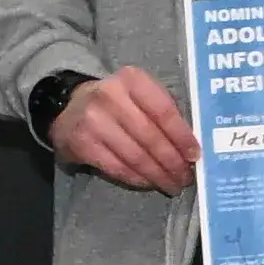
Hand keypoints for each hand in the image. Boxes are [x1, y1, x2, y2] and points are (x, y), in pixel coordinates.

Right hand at [49, 67, 197, 191]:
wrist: (68, 105)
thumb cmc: (116, 101)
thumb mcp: (139, 93)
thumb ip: (163, 111)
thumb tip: (189, 147)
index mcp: (132, 80)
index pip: (164, 111)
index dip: (182, 137)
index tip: (195, 156)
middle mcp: (111, 97)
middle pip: (151, 137)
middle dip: (172, 162)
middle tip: (185, 178)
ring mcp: (94, 120)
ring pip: (136, 156)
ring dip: (157, 175)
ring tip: (171, 185)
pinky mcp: (82, 143)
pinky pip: (117, 167)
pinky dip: (137, 178)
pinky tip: (149, 183)